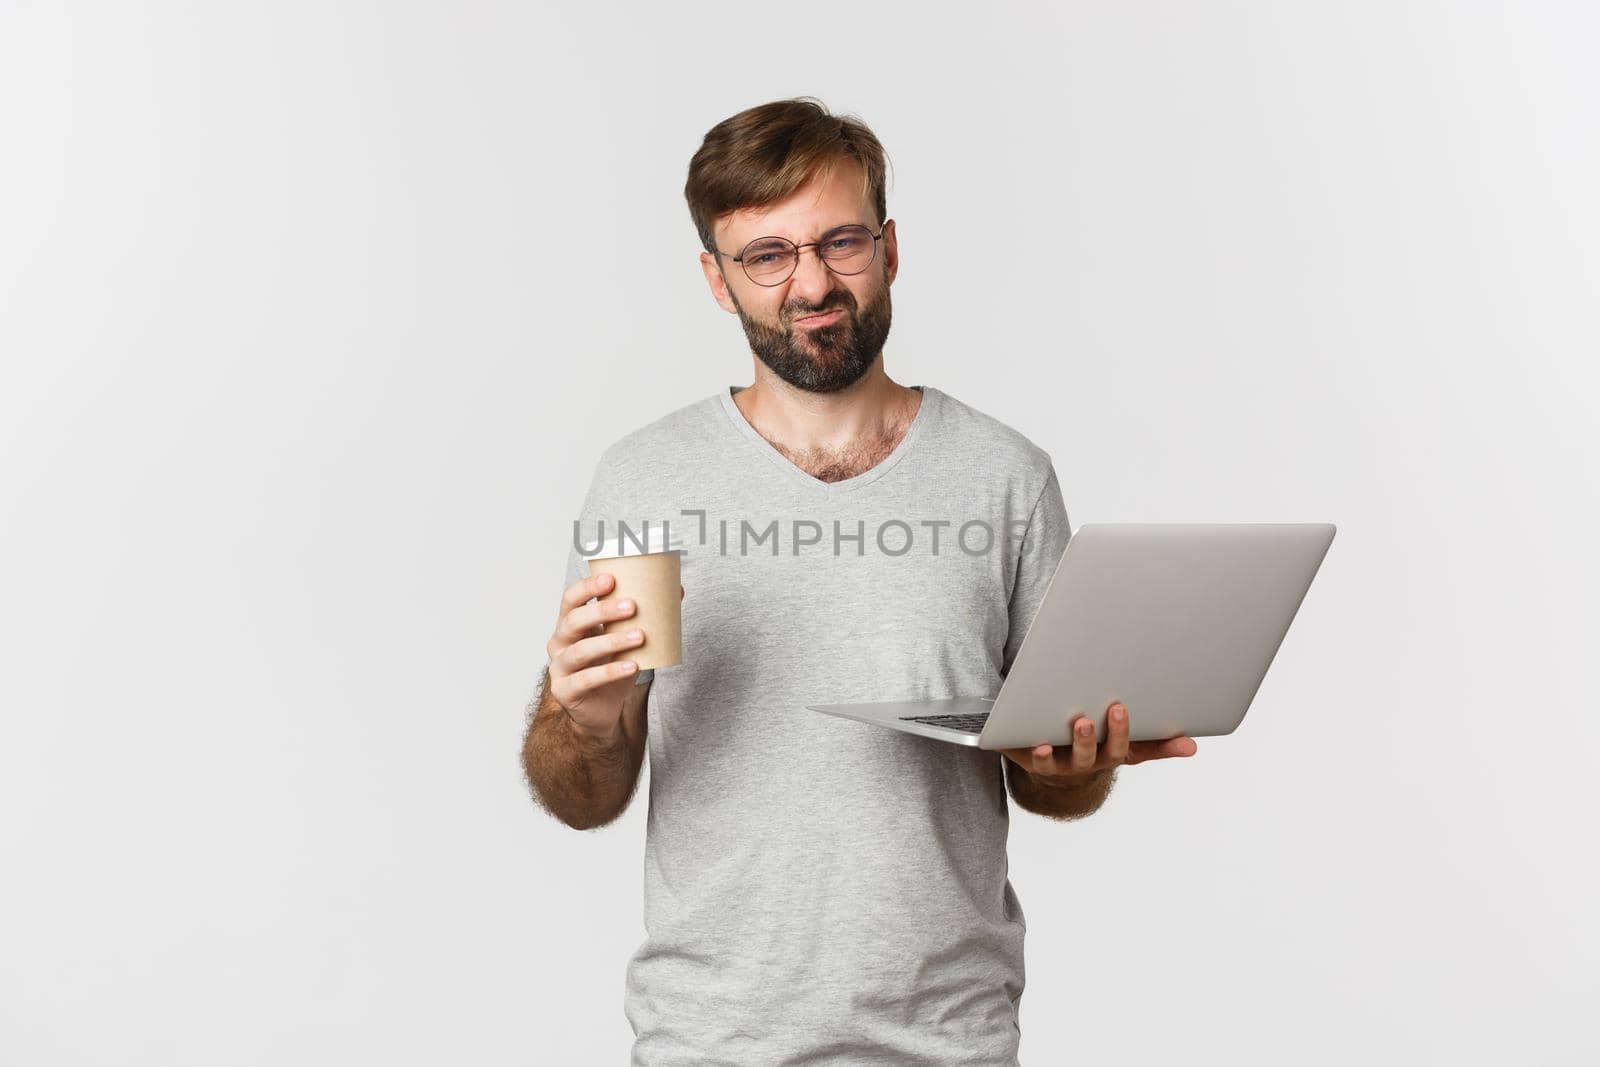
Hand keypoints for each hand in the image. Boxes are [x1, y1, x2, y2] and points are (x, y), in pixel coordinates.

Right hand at [546, 575, 686, 741]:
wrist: (601, 710)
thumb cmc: (611, 667)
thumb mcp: (625, 640)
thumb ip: (643, 617)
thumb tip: (679, 590)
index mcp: (570, 624)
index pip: (570, 599)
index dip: (587, 587)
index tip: (611, 579)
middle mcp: (559, 643)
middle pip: (573, 621)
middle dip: (602, 611)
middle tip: (632, 606)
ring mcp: (559, 668)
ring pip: (580, 651)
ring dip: (611, 642)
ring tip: (639, 636)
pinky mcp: (565, 691)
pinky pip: (587, 679)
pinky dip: (611, 671)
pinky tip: (632, 666)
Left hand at [998, 702, 1197, 784]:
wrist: (1044, 762)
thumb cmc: (1088, 744)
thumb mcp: (1118, 741)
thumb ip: (1152, 741)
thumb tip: (1192, 745)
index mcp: (1114, 753)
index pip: (1142, 750)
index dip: (1163, 746)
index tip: (1181, 738)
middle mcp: (1092, 762)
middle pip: (1109, 752)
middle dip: (1116, 733)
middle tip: (1119, 709)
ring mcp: (1066, 765)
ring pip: (1078, 758)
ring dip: (1082, 742)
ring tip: (1082, 723)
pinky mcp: (1038, 762)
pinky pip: (1040, 762)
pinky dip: (1041, 755)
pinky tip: (1041, 745)